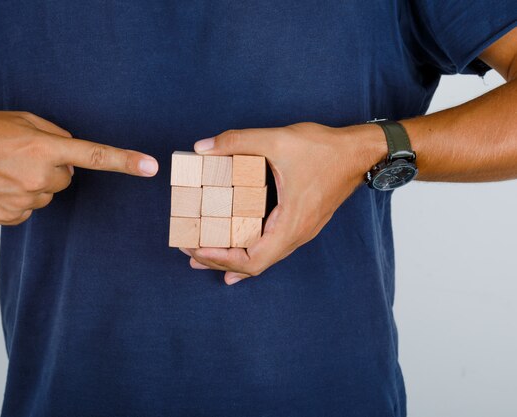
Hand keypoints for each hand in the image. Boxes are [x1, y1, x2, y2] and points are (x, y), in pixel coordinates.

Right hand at [0, 108, 157, 224]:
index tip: (151, 167)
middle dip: (53, 169)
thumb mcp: (23, 120)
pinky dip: (17, 200)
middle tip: (22, 158)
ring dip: (33, 184)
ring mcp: (23, 201)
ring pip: (46, 195)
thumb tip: (72, 152)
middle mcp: (38, 177)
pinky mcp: (9, 217)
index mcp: (44, 147)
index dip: (125, 161)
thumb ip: (56, 135)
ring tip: (4, 170)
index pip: (95, 156)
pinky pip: (27, 210)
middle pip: (67, 180)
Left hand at [181, 122, 385, 284]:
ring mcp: (300, 231)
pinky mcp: (300, 222)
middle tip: (189, 252)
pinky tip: (236, 249)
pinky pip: (271, 246)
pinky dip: (249, 251)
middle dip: (219, 261)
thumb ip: (237, 141)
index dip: (222, 259)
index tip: (197, 248)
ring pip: (262, 257)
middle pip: (254, 265)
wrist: (360, 152)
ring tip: (203, 253)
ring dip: (232, 258)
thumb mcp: (277, 140)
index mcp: (291, 224)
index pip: (253, 261)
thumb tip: (202, 147)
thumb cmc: (325, 149)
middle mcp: (296, 234)